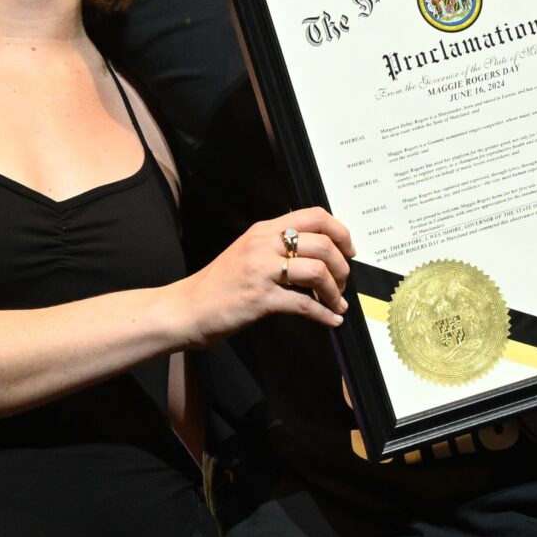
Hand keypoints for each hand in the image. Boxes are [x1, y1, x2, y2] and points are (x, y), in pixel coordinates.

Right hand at [176, 209, 353, 345]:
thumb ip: (276, 246)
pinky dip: (324, 314)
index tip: (348, 251)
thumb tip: (316, 252)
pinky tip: (332, 320)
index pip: (314, 216)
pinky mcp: (260, 298)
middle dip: (342, 267)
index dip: (340, 232)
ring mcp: (261, 271)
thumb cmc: (220, 284)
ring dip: (335, 291)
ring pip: (317, 272)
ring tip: (337, 303)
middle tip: (342, 284)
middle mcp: (264, 245)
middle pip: (322, 244)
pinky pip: (304, 304)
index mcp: (263, 229)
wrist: (187, 307)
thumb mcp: (248, 252)